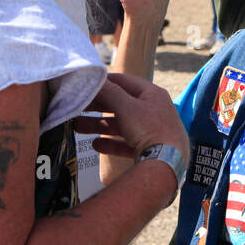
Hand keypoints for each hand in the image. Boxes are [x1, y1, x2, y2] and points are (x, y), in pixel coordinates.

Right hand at [73, 72, 187, 162]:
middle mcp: (154, 110)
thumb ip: (110, 93)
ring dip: (100, 125)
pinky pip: (127, 143)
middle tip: (77, 107)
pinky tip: (96, 145)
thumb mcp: (127, 107)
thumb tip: (96, 80)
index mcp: (153, 94)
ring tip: (78, 127)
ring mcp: (153, 130)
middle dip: (97, 107)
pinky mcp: (151, 149)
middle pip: (121, 104)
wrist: (167, 164)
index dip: (104, 81)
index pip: (125, 81)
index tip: (85, 84)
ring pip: (122, 125)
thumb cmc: (150, 129)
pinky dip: (111, 143)